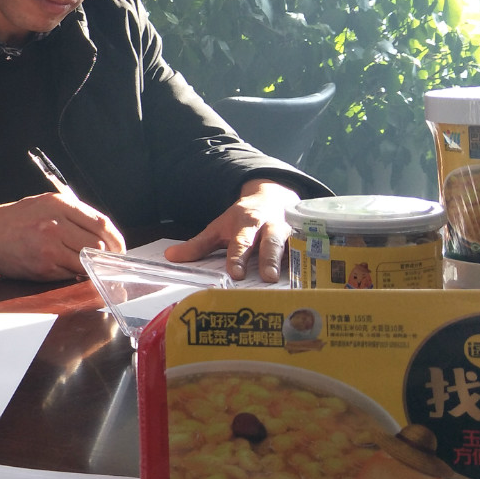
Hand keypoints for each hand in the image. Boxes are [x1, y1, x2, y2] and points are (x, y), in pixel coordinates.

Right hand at [0, 193, 125, 279]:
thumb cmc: (14, 219)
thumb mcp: (44, 203)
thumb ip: (71, 214)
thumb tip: (100, 233)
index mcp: (59, 204)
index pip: (101, 223)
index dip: (115, 239)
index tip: (118, 247)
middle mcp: (56, 224)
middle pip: (98, 244)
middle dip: (106, 255)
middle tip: (107, 260)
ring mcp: (50, 246)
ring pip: (86, 261)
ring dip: (90, 266)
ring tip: (86, 265)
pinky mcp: (44, 266)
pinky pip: (70, 274)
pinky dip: (74, 274)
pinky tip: (68, 269)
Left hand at [165, 179, 300, 280]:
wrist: (271, 197)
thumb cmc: (241, 220)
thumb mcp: (218, 228)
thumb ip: (198, 245)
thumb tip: (170, 258)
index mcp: (247, 224)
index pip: (241, 242)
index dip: (238, 257)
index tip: (235, 272)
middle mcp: (270, 227)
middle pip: (271, 242)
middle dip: (270, 259)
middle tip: (268, 278)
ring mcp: (290, 234)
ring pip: (293, 247)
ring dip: (292, 263)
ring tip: (291, 281)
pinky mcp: (304, 241)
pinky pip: (308, 253)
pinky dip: (309, 265)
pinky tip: (309, 281)